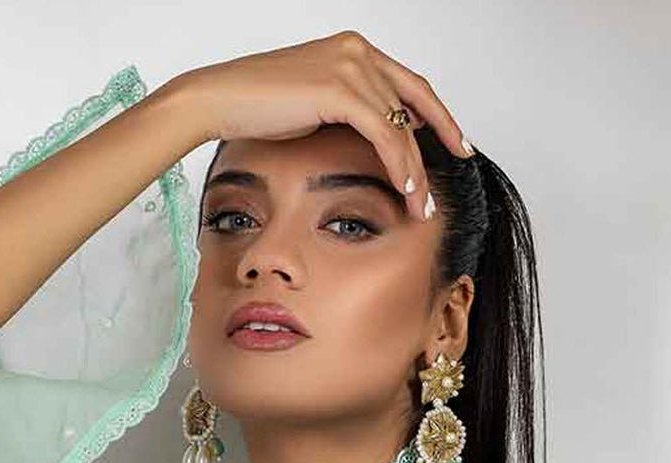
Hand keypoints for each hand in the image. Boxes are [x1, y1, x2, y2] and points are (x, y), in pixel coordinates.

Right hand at [178, 31, 472, 219]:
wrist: (217, 99)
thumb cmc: (253, 108)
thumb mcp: (313, 108)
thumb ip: (347, 113)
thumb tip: (375, 136)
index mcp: (353, 50)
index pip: (409, 83)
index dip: (436, 114)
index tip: (453, 142)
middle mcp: (358, 50)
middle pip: (416, 99)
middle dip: (440, 139)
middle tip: (454, 171)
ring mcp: (350, 65)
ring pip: (400, 123)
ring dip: (415, 168)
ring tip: (421, 203)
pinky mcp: (339, 88)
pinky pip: (383, 132)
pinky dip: (397, 163)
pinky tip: (405, 188)